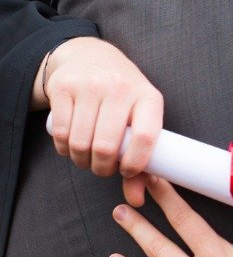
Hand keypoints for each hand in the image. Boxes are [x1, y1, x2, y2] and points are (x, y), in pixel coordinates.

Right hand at [42, 38, 162, 206]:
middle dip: (102, 168)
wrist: (92, 57)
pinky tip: (72, 143)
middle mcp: (120, 87)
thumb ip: (141, 159)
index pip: (145, 137)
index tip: (127, 171)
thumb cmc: (123, 96)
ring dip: (81, 161)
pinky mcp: (64, 87)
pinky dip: (64, 148)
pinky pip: (59, 133)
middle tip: (103, 168)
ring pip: (80, 143)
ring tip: (88, 157)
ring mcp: (91, 85)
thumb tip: (137, 200)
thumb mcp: (141, 118)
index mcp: (148, 97)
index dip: (135, 164)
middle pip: (106, 147)